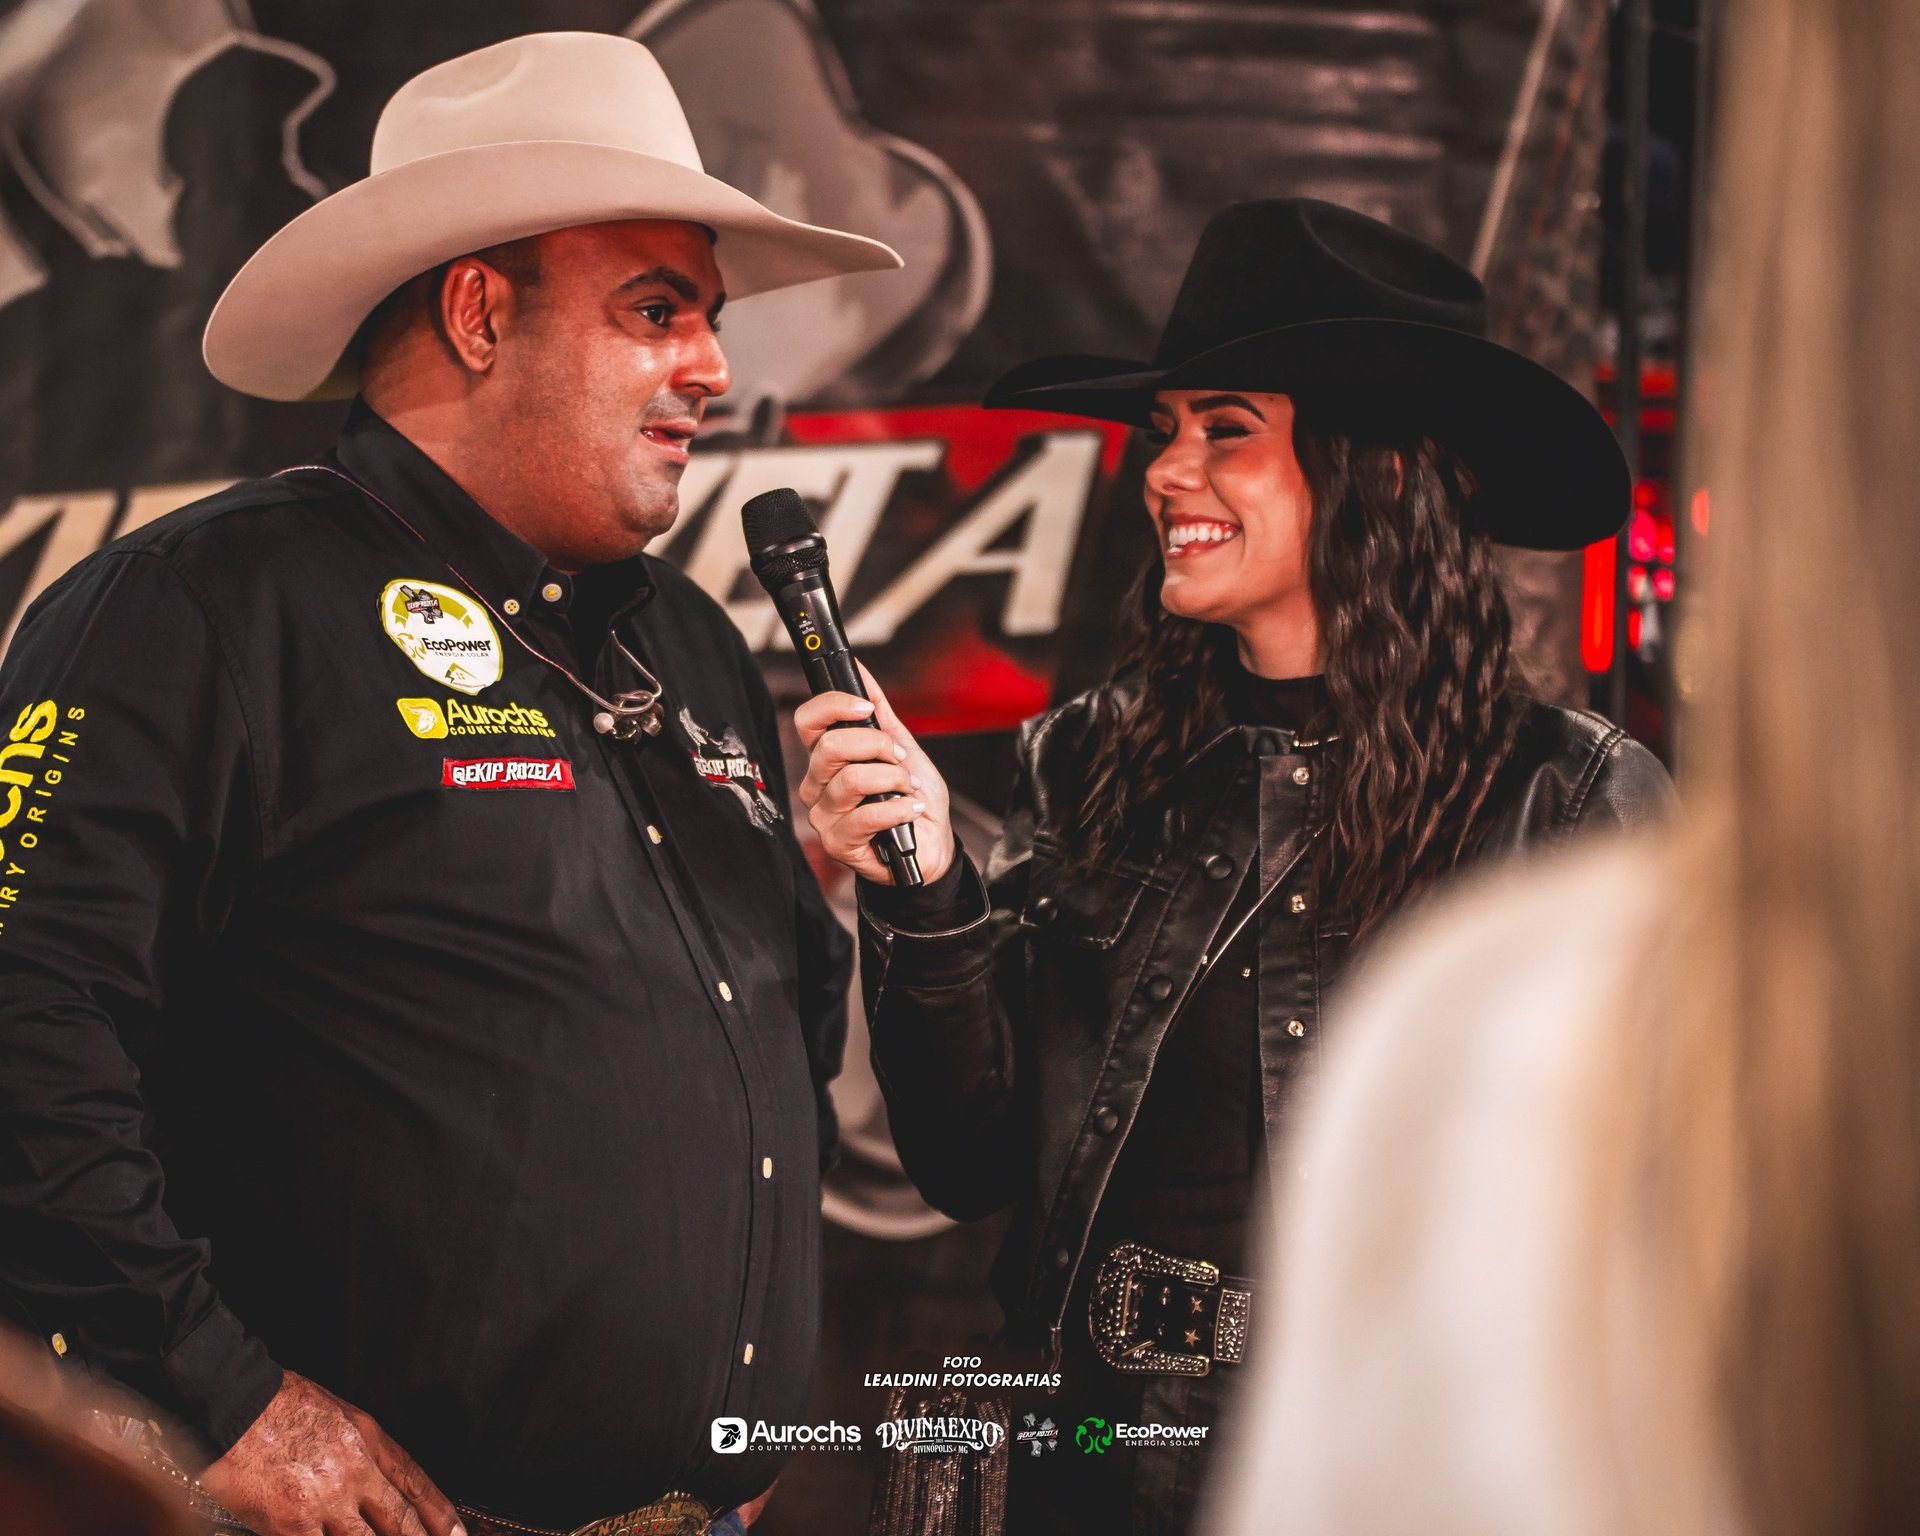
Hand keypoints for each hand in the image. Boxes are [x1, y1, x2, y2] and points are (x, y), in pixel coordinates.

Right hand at [199, 1371, 463, 1535]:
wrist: (236, 1405)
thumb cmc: (281, 1403)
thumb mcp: (340, 1414)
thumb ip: (363, 1449)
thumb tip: (380, 1482)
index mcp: (369, 1439)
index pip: (414, 1482)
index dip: (438, 1512)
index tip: (455, 1532)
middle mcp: (354, 1472)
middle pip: (399, 1519)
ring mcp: (324, 1501)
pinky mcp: (290, 1524)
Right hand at [794, 664, 954, 885]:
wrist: (930, 845)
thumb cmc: (912, 799)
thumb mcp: (903, 748)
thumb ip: (880, 712)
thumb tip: (860, 671)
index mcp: (827, 758)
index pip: (808, 720)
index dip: (834, 705)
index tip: (865, 707)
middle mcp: (817, 784)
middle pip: (830, 745)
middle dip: (877, 745)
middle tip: (901, 758)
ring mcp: (824, 814)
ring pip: (852, 779)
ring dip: (894, 779)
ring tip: (910, 788)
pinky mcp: (837, 842)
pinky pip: (866, 815)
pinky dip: (899, 808)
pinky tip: (910, 810)